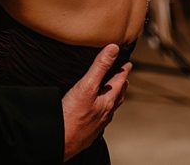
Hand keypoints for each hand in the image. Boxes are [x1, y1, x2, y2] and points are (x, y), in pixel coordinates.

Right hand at [61, 44, 130, 159]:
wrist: (61, 140)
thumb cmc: (72, 116)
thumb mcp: (87, 85)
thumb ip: (100, 67)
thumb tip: (113, 49)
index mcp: (107, 100)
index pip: (120, 81)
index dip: (124, 70)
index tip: (128, 63)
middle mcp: (105, 112)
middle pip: (118, 95)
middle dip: (121, 84)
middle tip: (123, 75)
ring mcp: (98, 123)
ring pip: (110, 107)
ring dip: (113, 97)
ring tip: (113, 91)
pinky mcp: (89, 130)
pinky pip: (100, 117)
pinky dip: (102, 110)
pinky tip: (95, 111)